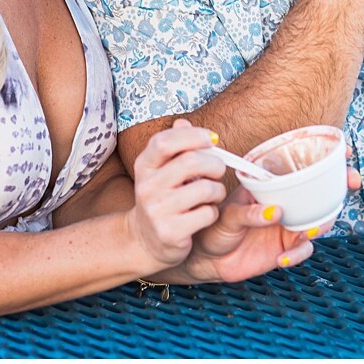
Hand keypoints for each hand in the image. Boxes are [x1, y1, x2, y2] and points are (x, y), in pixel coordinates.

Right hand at [124, 119, 228, 270]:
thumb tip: (183, 122)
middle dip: (215, 164)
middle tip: (219, 170)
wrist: (146, 241)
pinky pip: (207, 214)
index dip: (193, 135)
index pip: (165, 142)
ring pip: (205, 189)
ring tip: (213, 194)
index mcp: (144, 166)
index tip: (212, 139)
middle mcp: (146, 188)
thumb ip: (175, 147)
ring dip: (218, 190)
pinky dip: (213, 211)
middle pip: (191, 162)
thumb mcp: (162, 170)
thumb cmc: (163, 197)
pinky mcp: (170, 233)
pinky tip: (204, 213)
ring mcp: (156, 211)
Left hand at [180, 166, 363, 283]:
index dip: (329, 158)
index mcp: (275, 185)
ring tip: (310, 230)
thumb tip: (274, 212)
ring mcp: (289, 225)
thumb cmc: (216, 226)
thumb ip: (248, 212)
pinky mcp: (286, 248)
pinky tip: (283, 258)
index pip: (305, 167)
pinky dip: (298, 253)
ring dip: (322, 222)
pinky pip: (303, 249)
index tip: (346, 154)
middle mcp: (287, 203)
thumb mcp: (228, 214)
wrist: (207, 259)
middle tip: (349, 184)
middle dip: (340, 186)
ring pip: (319, 220)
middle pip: (322, 192)